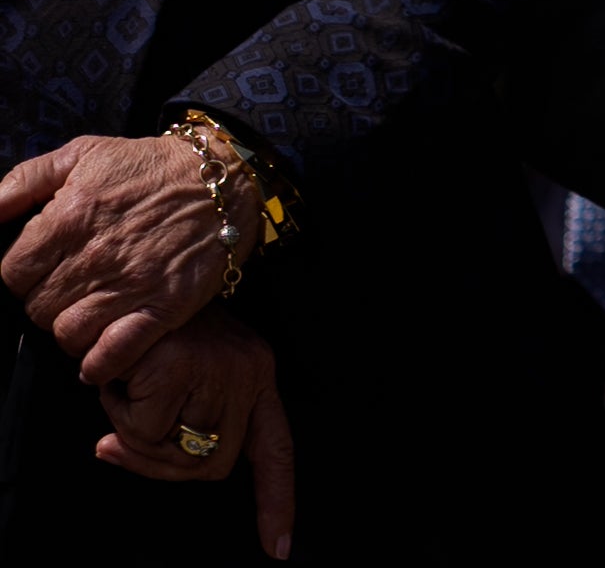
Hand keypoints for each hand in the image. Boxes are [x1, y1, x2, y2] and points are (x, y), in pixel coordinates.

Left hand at [0, 131, 242, 381]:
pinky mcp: (162, 307)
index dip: (24, 274)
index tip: (46, 266)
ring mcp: (130, 285)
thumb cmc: (148, 167)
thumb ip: (22, 182)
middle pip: (37, 309)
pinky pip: (110, 356)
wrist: (225, 179)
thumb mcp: (82, 153)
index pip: (12, 275)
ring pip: (66, 334)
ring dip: (72, 327)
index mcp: (69, 217)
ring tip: (90, 310)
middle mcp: (95, 255)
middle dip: (48, 300)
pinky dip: (98, 363)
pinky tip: (101, 351)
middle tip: (72, 285)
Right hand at [93, 309, 294, 555]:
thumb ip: (169, 424)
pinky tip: (121, 380)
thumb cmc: (156, 331)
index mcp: (258, 377)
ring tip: (130, 389)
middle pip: (211, 465)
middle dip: (163, 464)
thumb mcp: (177, 377)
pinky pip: (144, 428)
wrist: (140, 278)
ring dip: (134, 431)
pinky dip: (120, 412)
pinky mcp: (184, 368)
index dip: (276, 502)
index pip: (275, 450)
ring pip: (171, 450)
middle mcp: (249, 373)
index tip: (279, 548)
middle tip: (126, 431)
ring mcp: (220, 370)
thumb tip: (111, 452)